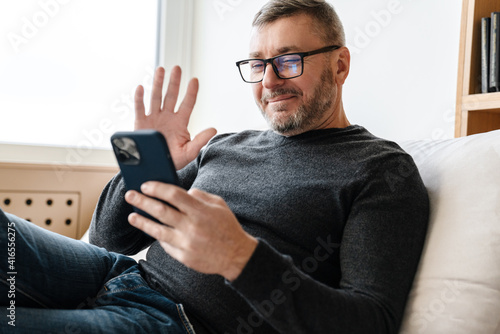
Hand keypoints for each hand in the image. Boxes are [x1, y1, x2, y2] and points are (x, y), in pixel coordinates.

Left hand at [124, 182, 257, 280]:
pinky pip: (166, 245)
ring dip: (142, 222)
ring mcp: (186, 244)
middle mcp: (191, 227)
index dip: (157, 188)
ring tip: (132, 216)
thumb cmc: (227, 227)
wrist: (236, 256)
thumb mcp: (219, 205)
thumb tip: (181, 192)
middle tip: (130, 195)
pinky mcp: (184, 257)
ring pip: (157, 230)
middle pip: (161, 211)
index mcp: (201, 211)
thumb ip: (200, 196)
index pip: (174, 195)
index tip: (145, 185)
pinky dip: (159, 237)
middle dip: (143, 201)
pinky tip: (152, 231)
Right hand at [135, 66, 216, 169]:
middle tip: (177, 68)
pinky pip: (140, 108)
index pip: (187, 104)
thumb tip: (213, 129)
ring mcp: (154, 118)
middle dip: (174, 82)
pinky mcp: (141, 123)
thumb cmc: (173, 160)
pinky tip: (141, 87)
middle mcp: (167, 117)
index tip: (195, 80)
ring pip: (156, 97)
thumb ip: (201, 140)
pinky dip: (139, 98)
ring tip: (161, 69)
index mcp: (180, 122)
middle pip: (171, 96)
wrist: (155, 168)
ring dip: (158, 83)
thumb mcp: (189, 152)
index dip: (191, 92)